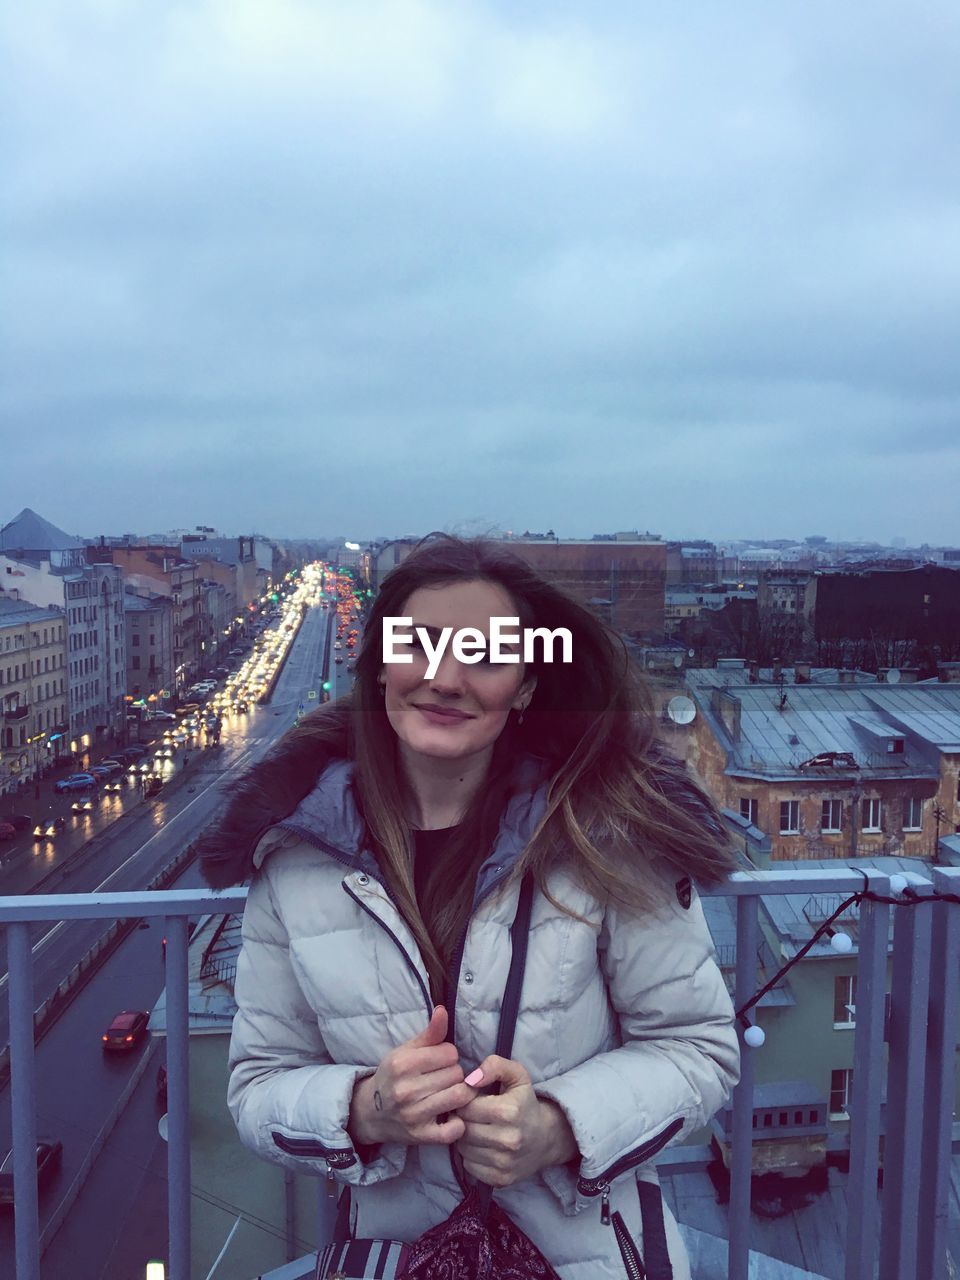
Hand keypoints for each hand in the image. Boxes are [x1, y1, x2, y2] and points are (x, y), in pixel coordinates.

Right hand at [348, 1006, 473, 1147]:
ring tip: (450, 1092)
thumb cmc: (393, 1076)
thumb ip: (429, 1033)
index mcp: (402, 1064)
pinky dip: (458, 1123)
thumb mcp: (405, 1051)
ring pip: (460, 1096)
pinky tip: (451, 1115)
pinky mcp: (421, 1136)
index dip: (448, 1055)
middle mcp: (406, 1090)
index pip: (450, 1052)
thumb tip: (443, 1010)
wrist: (370, 1112)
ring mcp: (414, 1115)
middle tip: (443, 1078)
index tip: (439, 1062)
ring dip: (460, 1094)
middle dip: (454, 1074)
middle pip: (457, 1074)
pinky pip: (454, 1130)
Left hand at [455, 1055, 578, 1187]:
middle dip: (462, 1120)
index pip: (466, 1107)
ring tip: (476, 1129)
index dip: (464, 1101)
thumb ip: (494, 1065)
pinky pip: (470, 1167)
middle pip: (463, 1129)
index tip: (471, 1100)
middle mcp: (507, 1140)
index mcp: (509, 1111)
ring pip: (463, 1149)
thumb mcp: (516, 1075)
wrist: (546, 1138)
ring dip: (464, 1138)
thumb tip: (470, 1079)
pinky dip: (471, 1156)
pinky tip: (481, 1146)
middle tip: (470, 1115)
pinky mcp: (501, 1179)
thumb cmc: (525, 1102)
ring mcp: (504, 1162)